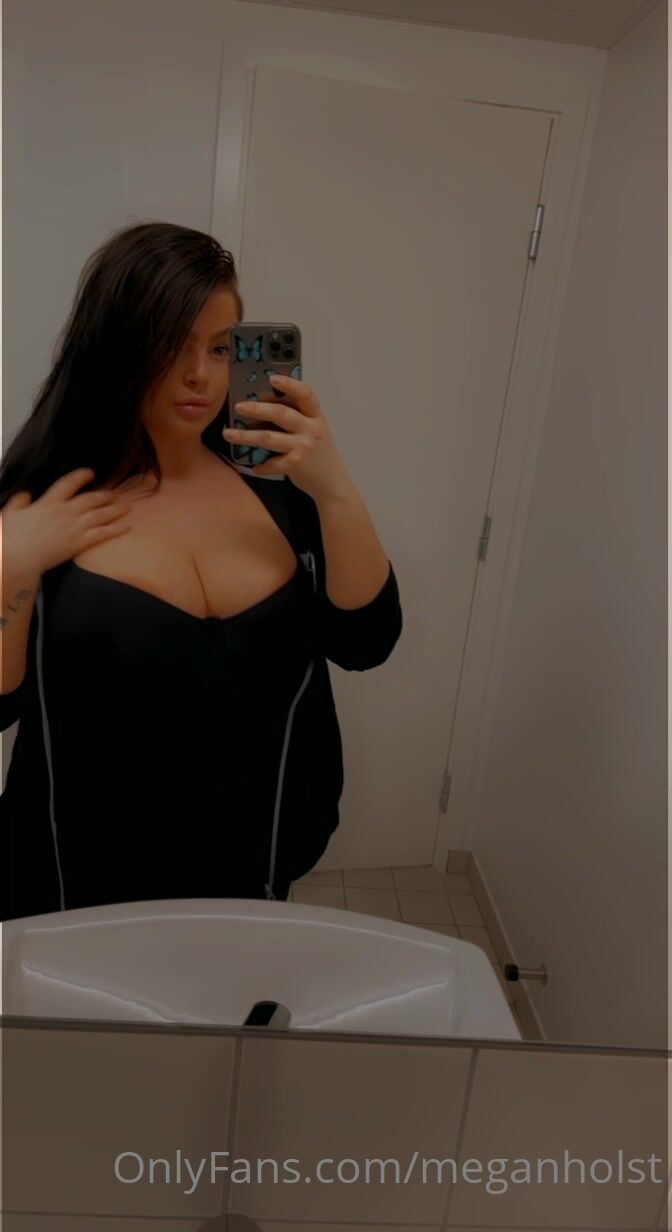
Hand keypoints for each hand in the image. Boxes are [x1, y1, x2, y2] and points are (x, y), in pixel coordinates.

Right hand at [0, 468, 132, 578]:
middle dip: (105, 495)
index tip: (91, 473)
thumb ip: (21, 500)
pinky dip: (116, 530)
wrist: (19, 558)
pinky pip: (102, 534)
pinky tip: (127, 527)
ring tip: (127, 507)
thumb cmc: (12, 536)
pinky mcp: (79, 543)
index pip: (69, 483)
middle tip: (116, 494)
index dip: (81, 476)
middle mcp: (66, 511)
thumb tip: (27, 493)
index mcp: (49, 502)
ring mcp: (74, 527)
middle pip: (91, 499)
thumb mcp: (11, 512)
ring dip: (115, 510)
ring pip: (100, 515)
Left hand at [223, 374, 352, 501]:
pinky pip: (271, 463)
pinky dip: (260, 466)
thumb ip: (297, 416)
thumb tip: (263, 403)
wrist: (332, 482)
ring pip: (268, 438)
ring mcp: (303, 447)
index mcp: (315, 416)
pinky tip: (254, 466)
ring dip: (245, 436)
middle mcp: (311, 429)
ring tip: (228, 434)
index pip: (306, 394)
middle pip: (281, 414)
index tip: (272, 378)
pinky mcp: (296, 464)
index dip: (290, 385)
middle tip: (238, 407)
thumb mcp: (313, 429)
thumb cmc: (318, 453)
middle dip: (257, 409)